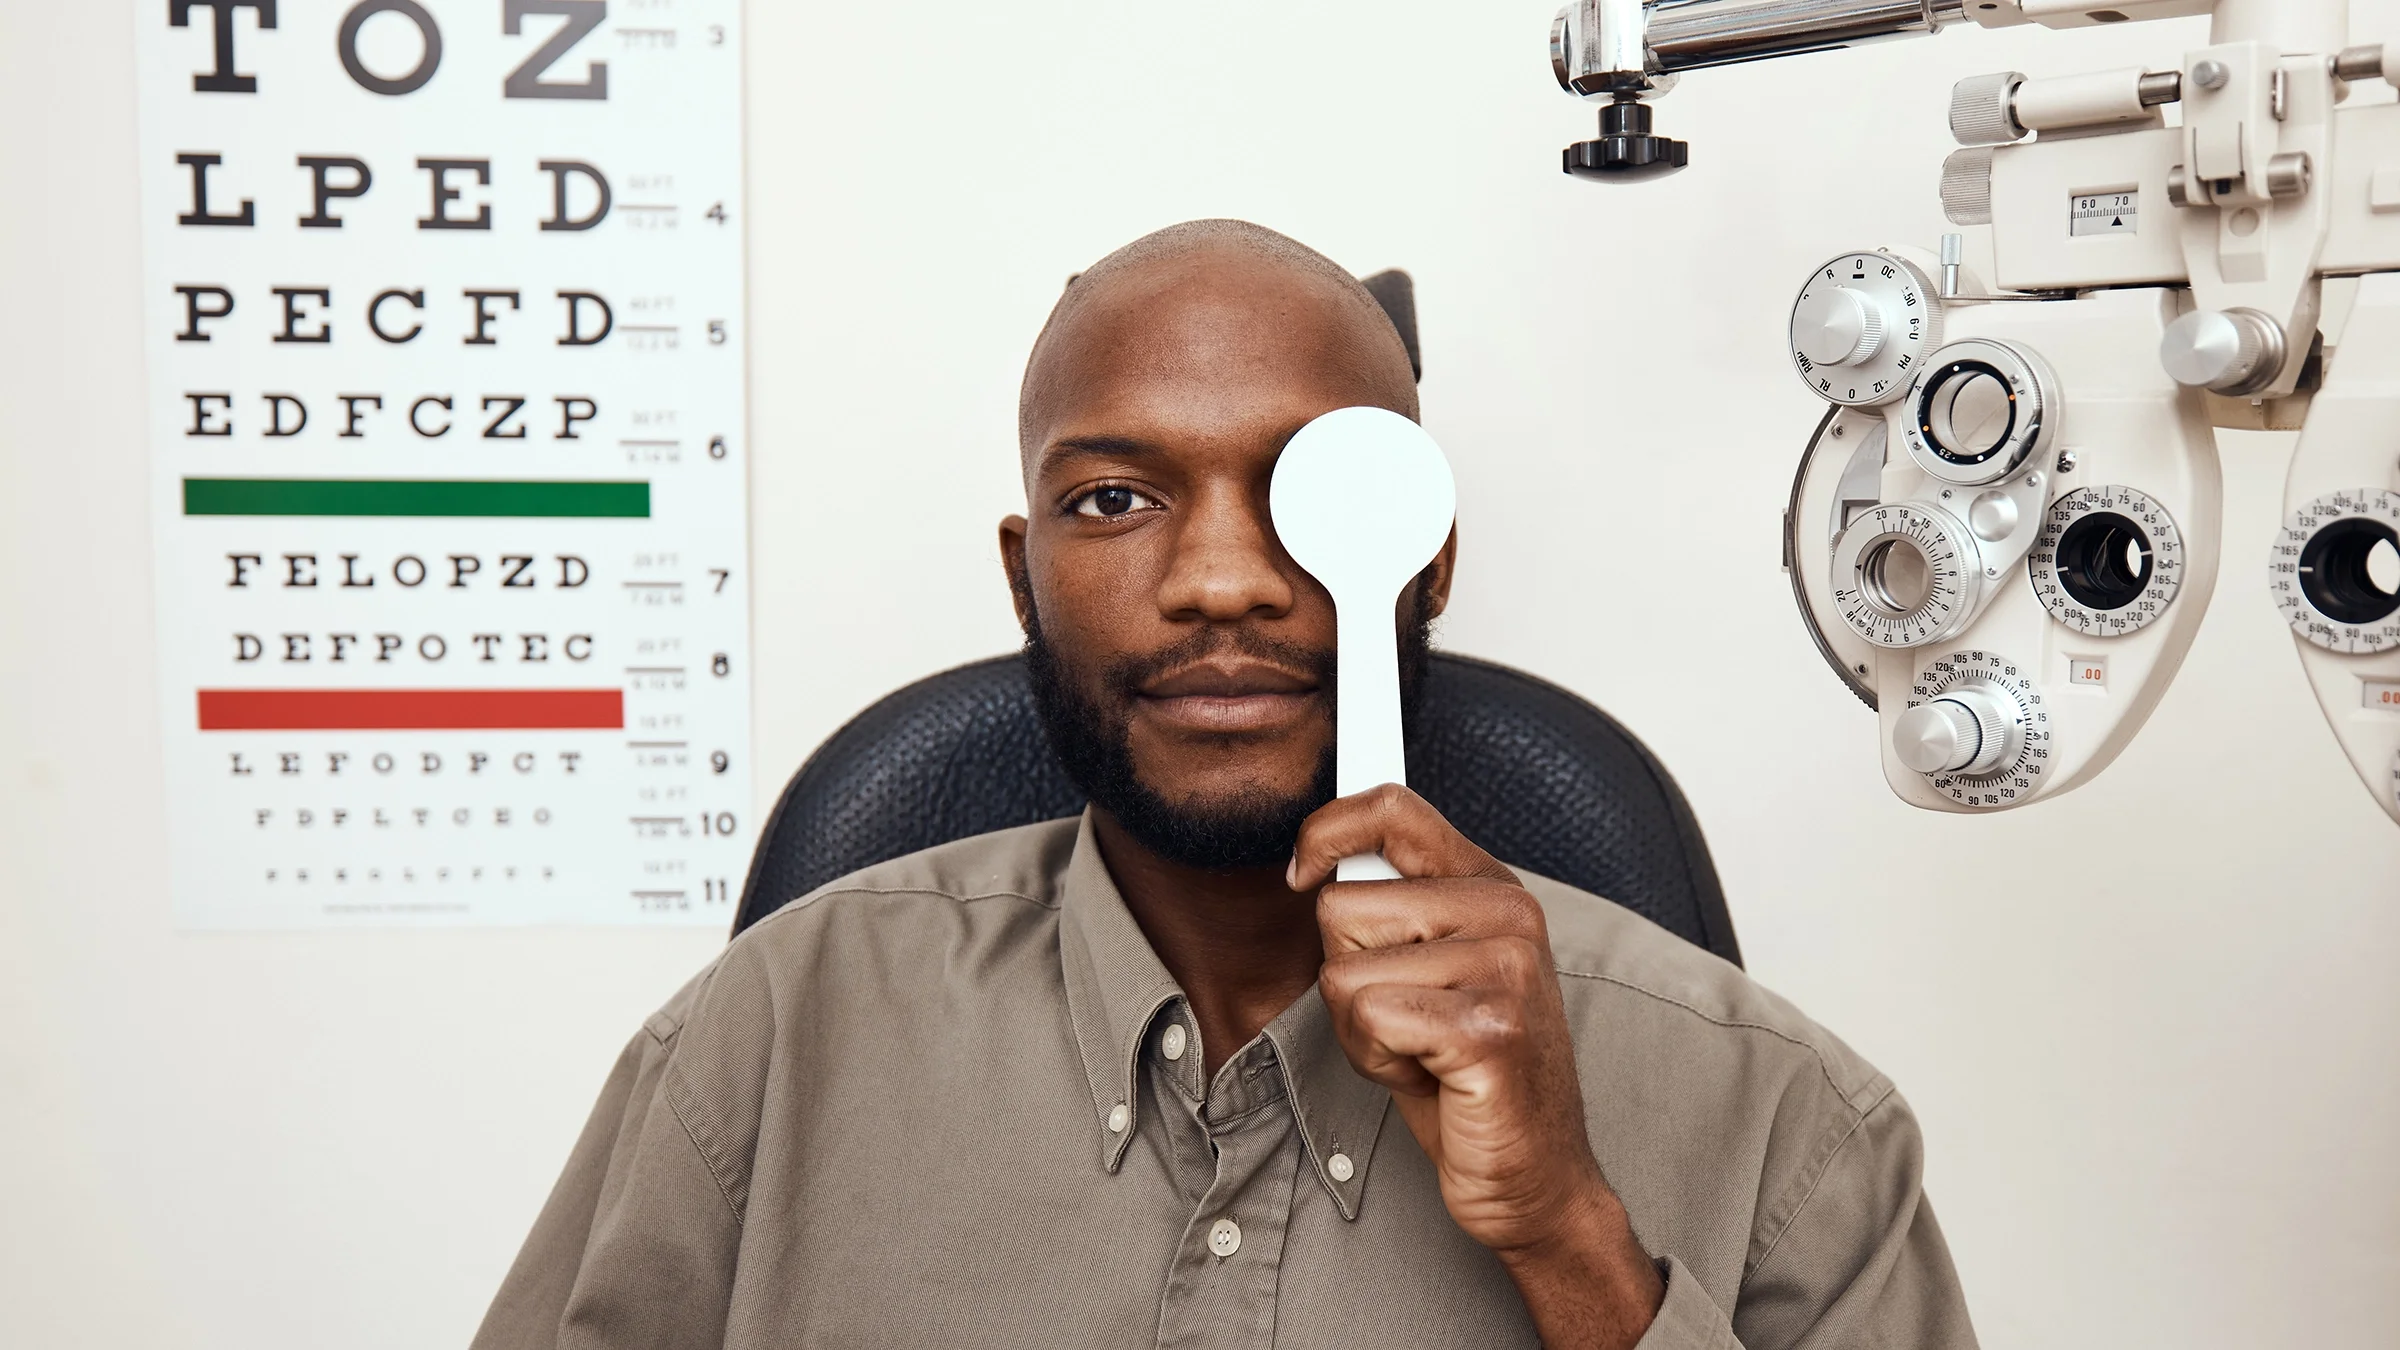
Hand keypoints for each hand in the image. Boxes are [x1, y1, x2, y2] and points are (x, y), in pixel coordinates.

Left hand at [1294, 785, 1663, 1347]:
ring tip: (1422, 1053)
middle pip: (1341, 907)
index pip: (1393, 808)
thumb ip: (1393, 909)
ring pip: (1343, 972)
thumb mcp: (1430, 971)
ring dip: (1360, 1030)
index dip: (1327, 830)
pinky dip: (1377, 1061)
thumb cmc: (1466, 1076)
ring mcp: (1504, 967)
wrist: (1535, 1174)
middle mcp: (1507, 913)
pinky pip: (1367, 1019)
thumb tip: (1318, 865)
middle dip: (1348, 977)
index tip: (1301, 870)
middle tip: (1409, 1023)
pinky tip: (1432, 1078)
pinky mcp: (1488, 1028)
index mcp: (1492, 887)